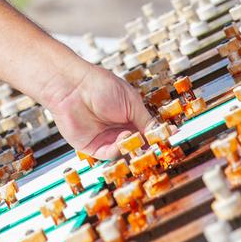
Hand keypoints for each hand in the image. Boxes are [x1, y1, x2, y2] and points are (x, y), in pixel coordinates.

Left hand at [40, 62, 154, 160]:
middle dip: (146, 148)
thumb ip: (146, 120)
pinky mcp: (93, 147)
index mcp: (129, 115)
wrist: (72, 87)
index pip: (147, 131)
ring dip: (132, 148)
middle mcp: (119, 128)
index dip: (156, 137)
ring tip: (134, 138)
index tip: (167, 141)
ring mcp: (106, 138)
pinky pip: (110, 155)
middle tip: (156, 148)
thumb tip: (161, 133)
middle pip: (137, 145)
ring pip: (125, 153)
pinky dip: (118, 150)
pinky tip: (122, 139)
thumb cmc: (99, 85)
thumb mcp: (130, 101)